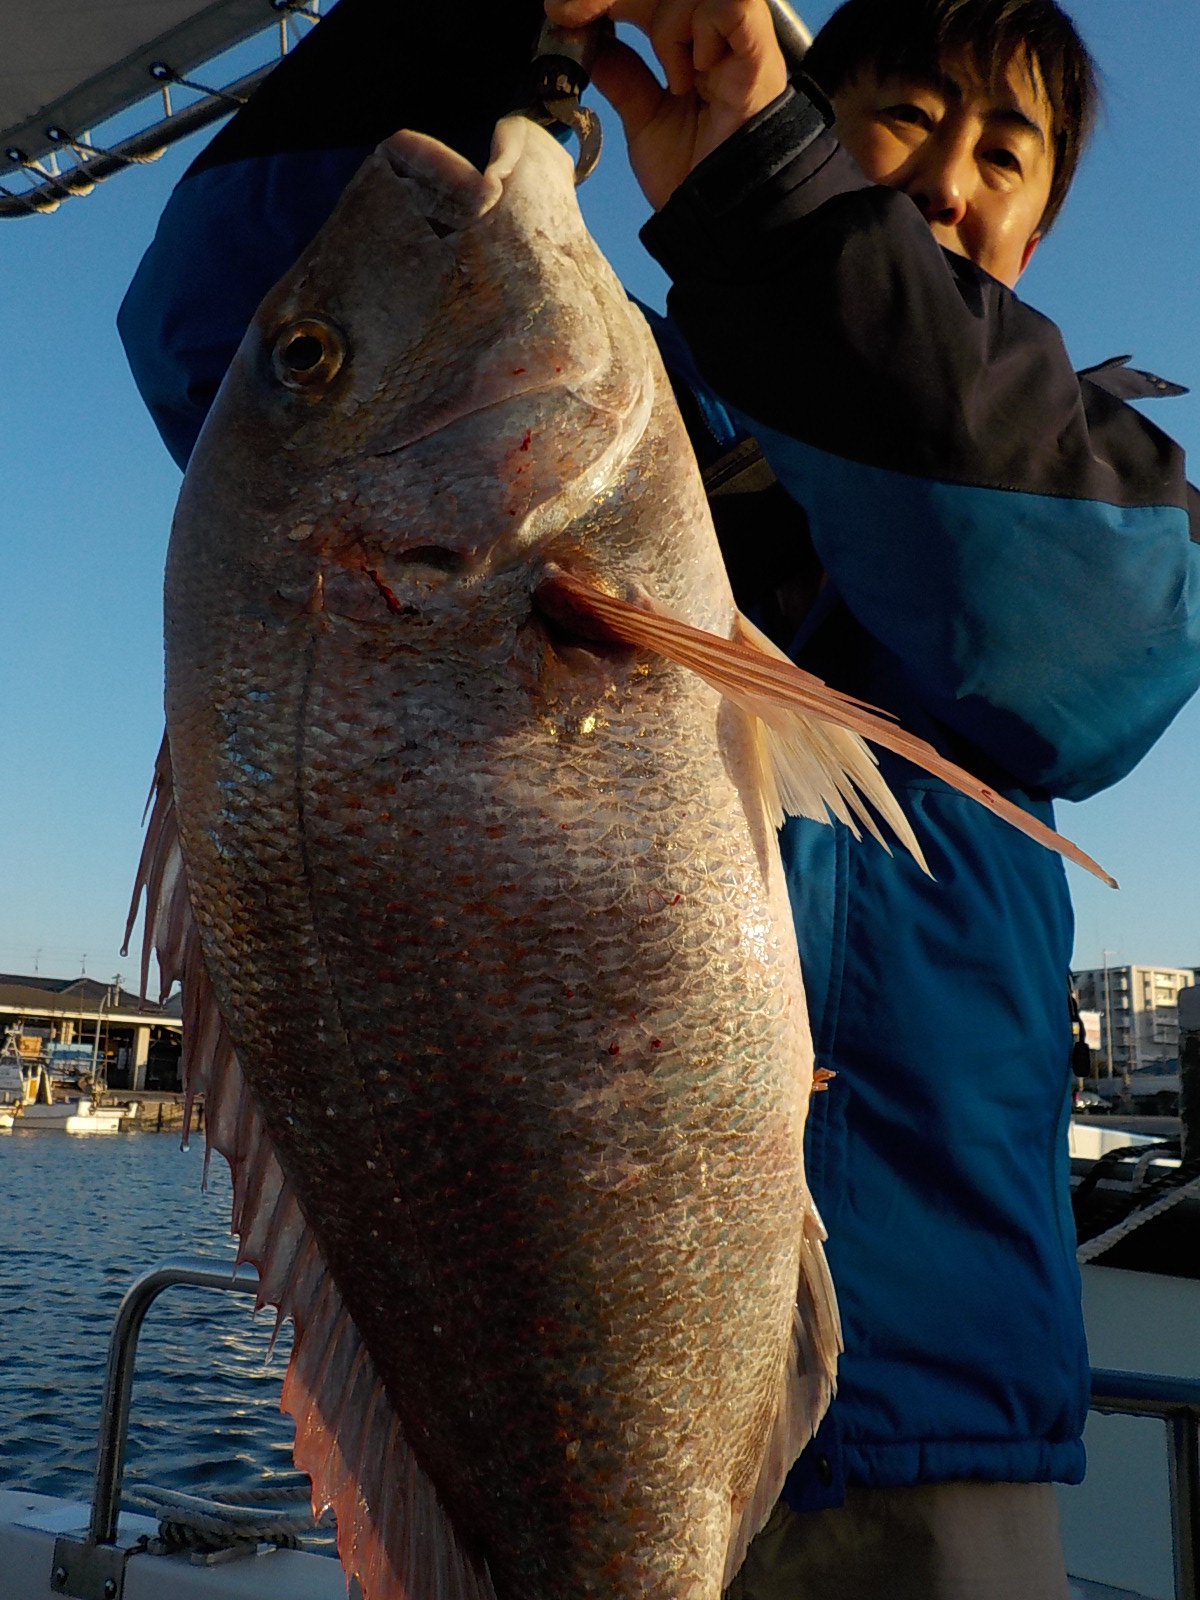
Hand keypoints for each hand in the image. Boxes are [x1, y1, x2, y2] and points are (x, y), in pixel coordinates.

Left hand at [544, 0, 787, 207]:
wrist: (717, 218)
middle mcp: (714, 32)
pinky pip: (732, 6)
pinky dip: (702, 26)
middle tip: (572, 12)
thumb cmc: (691, 174)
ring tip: (673, 80)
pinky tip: (693, 71)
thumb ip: (622, 74)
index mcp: (686, 40)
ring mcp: (737, 41)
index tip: (561, 11)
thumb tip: (584, 36)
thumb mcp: (643, 118)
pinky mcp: (759, 57)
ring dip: (666, 23)